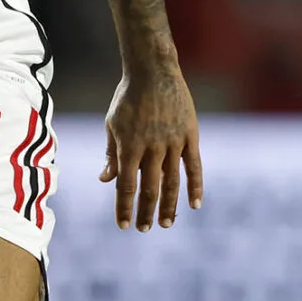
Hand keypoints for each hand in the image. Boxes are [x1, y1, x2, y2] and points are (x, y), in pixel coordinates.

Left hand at [100, 58, 203, 231]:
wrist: (153, 71)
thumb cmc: (127, 98)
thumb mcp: (112, 124)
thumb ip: (112, 154)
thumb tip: (106, 180)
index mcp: (129, 146)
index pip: (126, 185)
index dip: (124, 207)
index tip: (123, 225)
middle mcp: (152, 148)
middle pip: (149, 188)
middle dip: (145, 212)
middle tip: (144, 229)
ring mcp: (173, 142)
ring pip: (172, 181)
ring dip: (169, 205)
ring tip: (167, 223)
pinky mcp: (190, 136)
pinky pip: (194, 166)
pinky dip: (196, 186)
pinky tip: (195, 204)